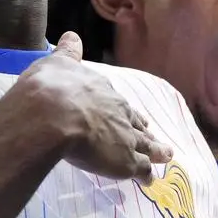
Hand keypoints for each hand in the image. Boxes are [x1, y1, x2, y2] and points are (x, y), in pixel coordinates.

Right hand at [17, 31, 172, 182]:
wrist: (52, 115)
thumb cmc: (50, 88)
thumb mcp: (56, 63)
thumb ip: (67, 53)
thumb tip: (71, 36)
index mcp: (103, 91)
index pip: (118, 102)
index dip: (123, 110)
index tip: (129, 115)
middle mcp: (120, 112)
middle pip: (136, 122)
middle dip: (144, 129)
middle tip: (151, 136)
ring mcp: (126, 137)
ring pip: (146, 145)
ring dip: (156, 151)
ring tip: (166, 156)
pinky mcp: (126, 161)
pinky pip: (141, 169)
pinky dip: (146, 175)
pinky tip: (149, 181)